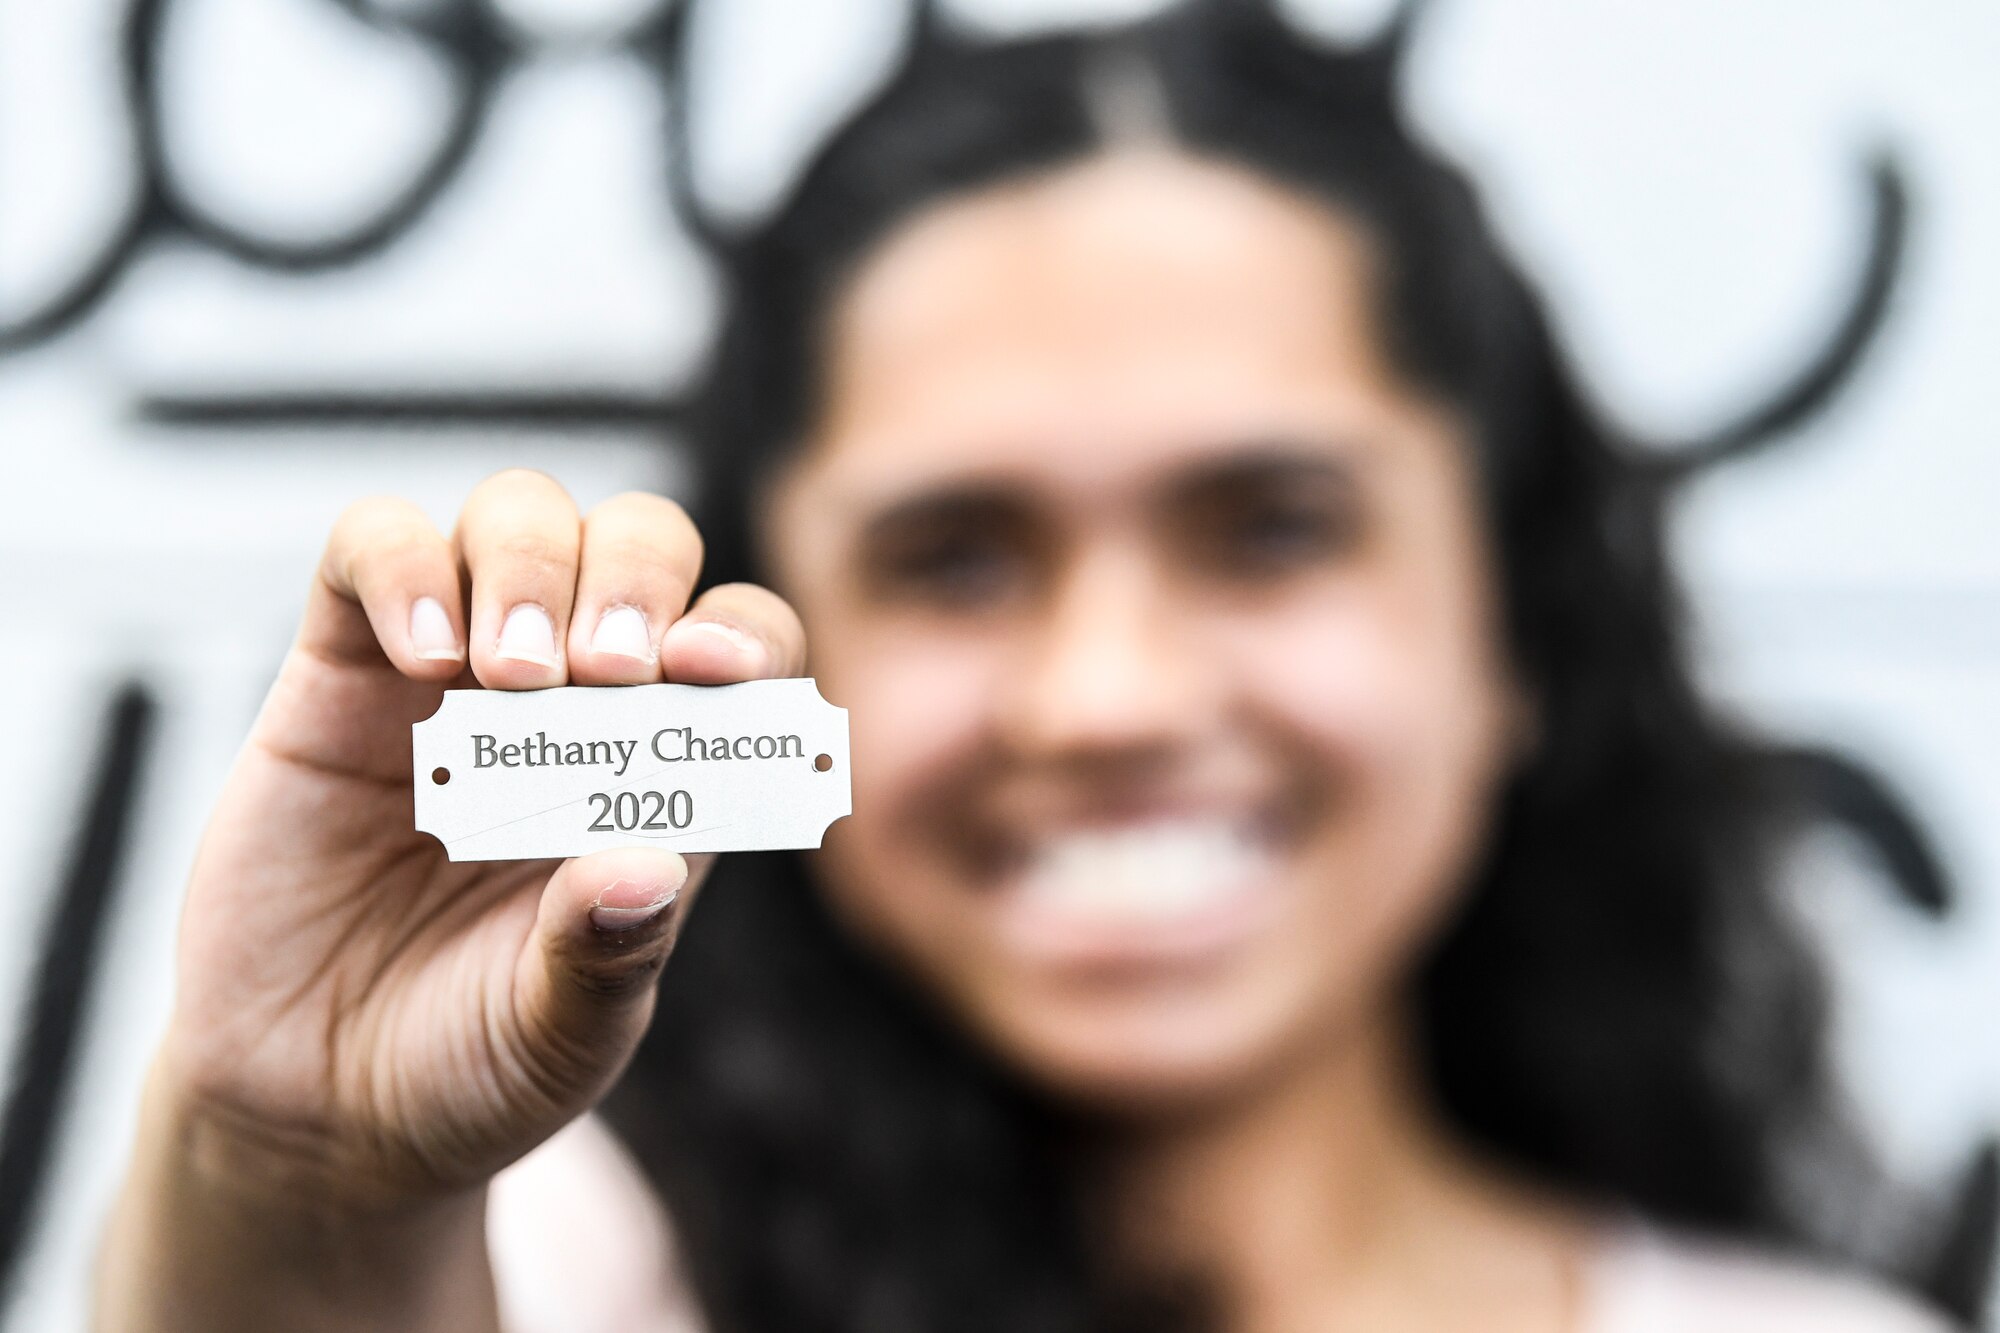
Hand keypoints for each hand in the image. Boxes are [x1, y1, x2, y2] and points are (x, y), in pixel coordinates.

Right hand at [158, 470, 804, 1208]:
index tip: (713, 674)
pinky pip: (371, 546)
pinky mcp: (339, 667)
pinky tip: (422, 654)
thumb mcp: (562, 1036)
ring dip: (531, 566)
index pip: (744, 647)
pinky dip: (404, 566)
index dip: (745, 637)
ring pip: (517, 515)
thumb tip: (644, 869)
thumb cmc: (468, 1065)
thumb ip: (607, 957)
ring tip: (512, 675)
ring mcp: (457, 670)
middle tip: (609, 670)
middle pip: (639, 543)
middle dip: (638, 579)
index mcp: (664, 771)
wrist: (312, 1108)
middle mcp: (574, 699)